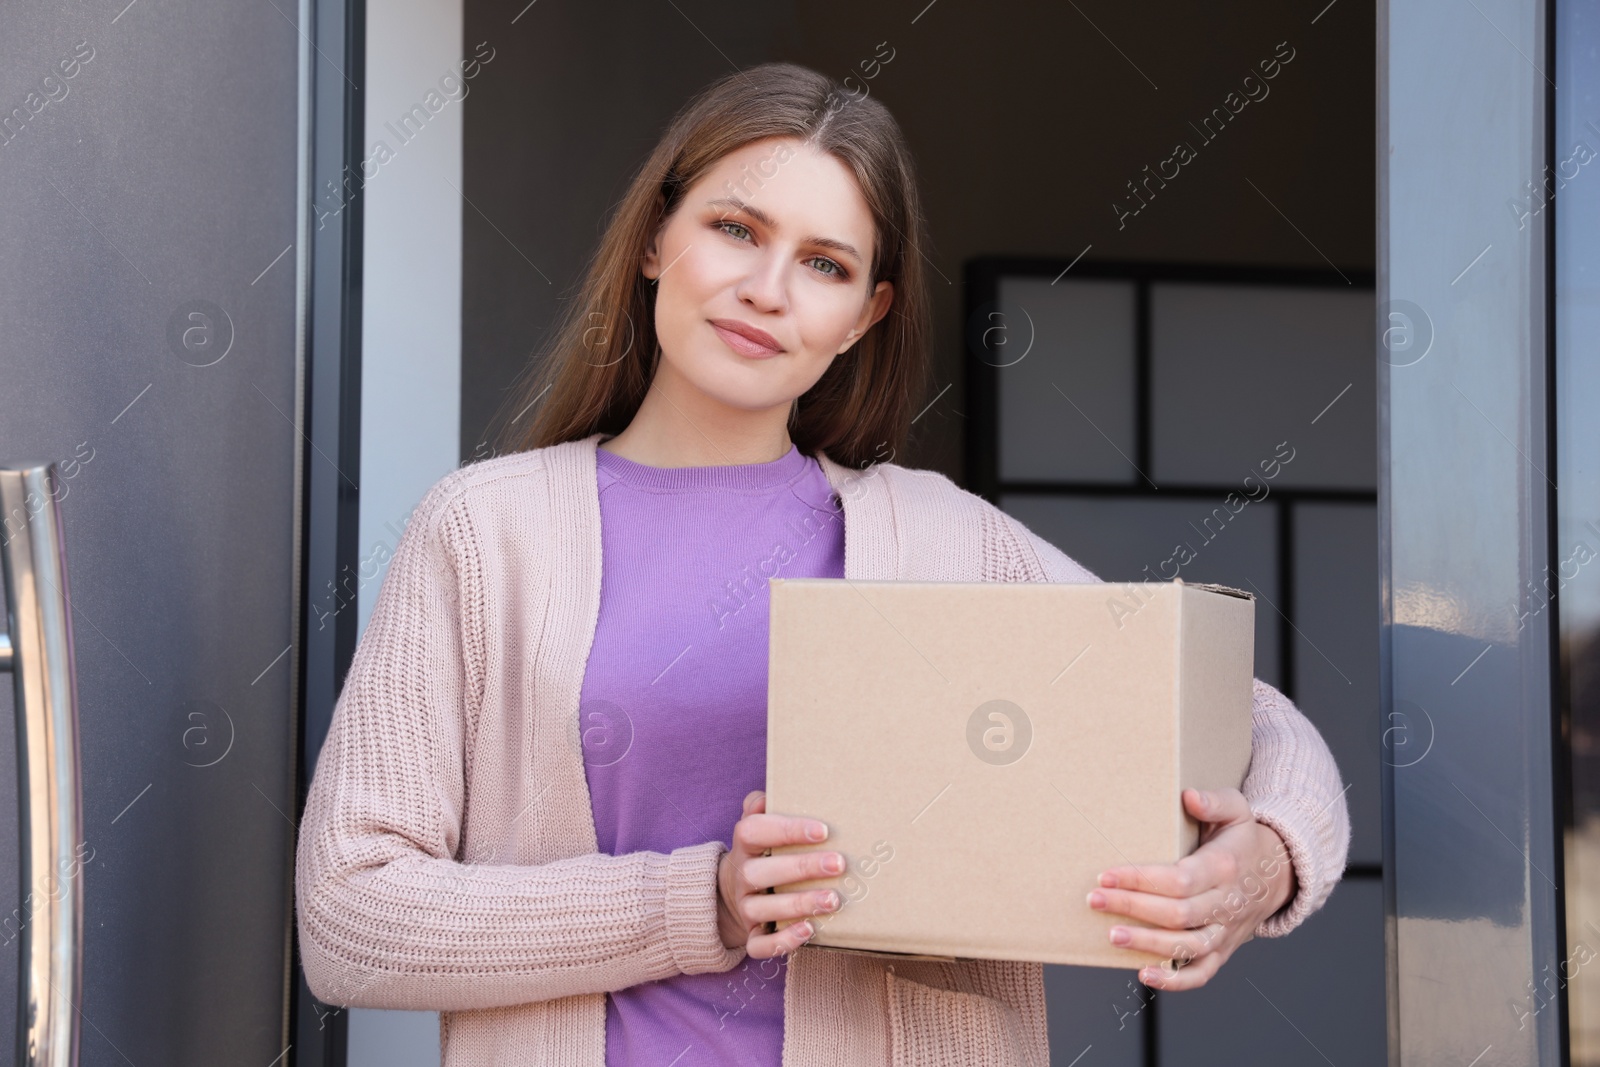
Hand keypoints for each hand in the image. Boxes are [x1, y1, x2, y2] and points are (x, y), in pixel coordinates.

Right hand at [717, 790, 845, 957]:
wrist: (732, 892)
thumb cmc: (762, 852)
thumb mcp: (758, 826)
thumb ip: (760, 806)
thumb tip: (767, 795)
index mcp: (744, 846)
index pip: (753, 832)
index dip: (786, 830)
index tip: (822, 831)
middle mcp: (741, 877)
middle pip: (759, 872)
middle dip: (800, 868)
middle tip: (838, 864)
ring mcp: (745, 908)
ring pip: (762, 909)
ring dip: (799, 904)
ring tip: (834, 899)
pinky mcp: (751, 934)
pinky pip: (760, 944)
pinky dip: (783, 940)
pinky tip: (810, 930)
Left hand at [1087, 787, 1295, 989]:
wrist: (1279, 875)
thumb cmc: (1245, 840)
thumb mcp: (1237, 810)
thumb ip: (1214, 801)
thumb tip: (1188, 797)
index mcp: (1224, 868)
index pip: (1180, 879)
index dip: (1142, 880)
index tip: (1106, 875)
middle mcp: (1226, 904)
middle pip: (1178, 915)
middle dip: (1133, 908)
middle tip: (1095, 900)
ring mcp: (1225, 931)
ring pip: (1188, 947)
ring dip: (1148, 945)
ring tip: (1112, 935)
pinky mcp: (1223, 950)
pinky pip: (1202, 973)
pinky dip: (1176, 982)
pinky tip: (1145, 975)